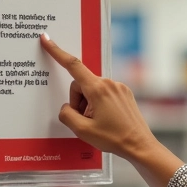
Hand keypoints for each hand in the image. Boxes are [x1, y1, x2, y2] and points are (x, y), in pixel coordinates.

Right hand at [39, 33, 157, 158]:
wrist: (139, 146)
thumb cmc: (114, 138)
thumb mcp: (82, 130)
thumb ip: (66, 114)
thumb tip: (66, 108)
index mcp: (98, 89)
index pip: (73, 65)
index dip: (57, 52)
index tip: (47, 40)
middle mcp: (110, 84)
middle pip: (81, 84)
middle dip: (78, 101)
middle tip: (85, 121)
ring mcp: (119, 88)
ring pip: (92, 90)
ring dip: (88, 105)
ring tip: (97, 123)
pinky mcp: (125, 94)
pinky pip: (104, 94)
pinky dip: (99, 105)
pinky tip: (105, 120)